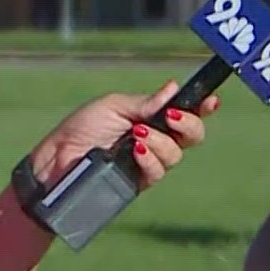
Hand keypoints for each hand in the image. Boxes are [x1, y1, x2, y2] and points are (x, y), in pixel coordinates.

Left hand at [25, 80, 212, 189]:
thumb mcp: (113, 106)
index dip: (202, 107)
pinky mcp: (138, 182)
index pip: (184, 112)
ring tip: (137, 135)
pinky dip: (150, 158)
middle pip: (192, 136)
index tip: (211, 101)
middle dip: (189, 124)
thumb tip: (173, 88)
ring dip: (161, 142)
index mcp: (150, 117)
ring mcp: (148, 162)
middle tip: (172, 117)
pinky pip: (158, 171)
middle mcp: (155, 140)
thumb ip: (145, 103)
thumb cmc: (81, 128)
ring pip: (176, 155)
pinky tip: (136, 150)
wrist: (58, 159)